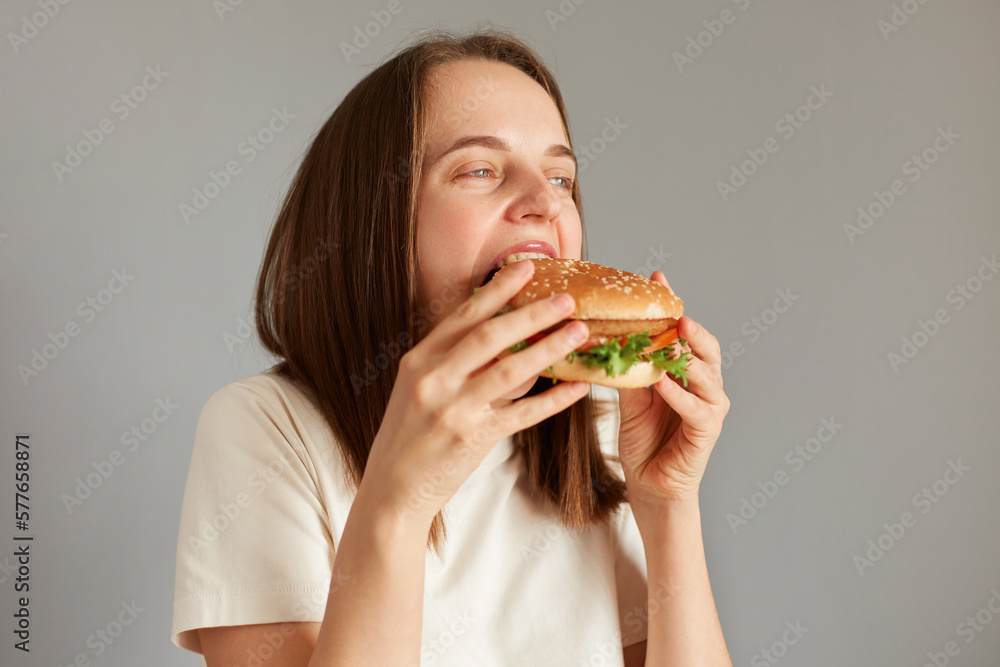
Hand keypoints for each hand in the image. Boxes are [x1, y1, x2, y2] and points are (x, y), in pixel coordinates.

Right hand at [360, 260, 592, 525]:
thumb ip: (454, 362)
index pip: (464, 315)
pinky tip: (577, 388)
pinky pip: (523, 413)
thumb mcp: (420, 389)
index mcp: (420, 359)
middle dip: (532, 313)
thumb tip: (505, 337)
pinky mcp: (473, 438)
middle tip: (566, 299)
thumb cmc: (410, 436)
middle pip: (491, 335)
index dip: (498, 290)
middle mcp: (434, 379)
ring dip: (550, 348)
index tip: (527, 269)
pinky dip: (554, 400)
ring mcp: (453, 408)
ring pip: (511, 370)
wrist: (393, 489)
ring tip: (578, 333)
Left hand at [616, 271, 729, 505]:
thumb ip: (630, 370)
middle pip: (706, 347)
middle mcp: (704, 386)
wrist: (650, 484)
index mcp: (687, 373)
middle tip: (674, 312)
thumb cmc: (644, 441)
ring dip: (688, 356)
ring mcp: (710, 407)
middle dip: (691, 328)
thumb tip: (610, 338)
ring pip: (706, 374)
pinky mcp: (707, 431)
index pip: (685, 333)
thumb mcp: (631, 398)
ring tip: (673, 337)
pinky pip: (696, 408)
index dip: (673, 306)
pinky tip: (662, 381)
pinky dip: (679, 394)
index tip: (658, 279)